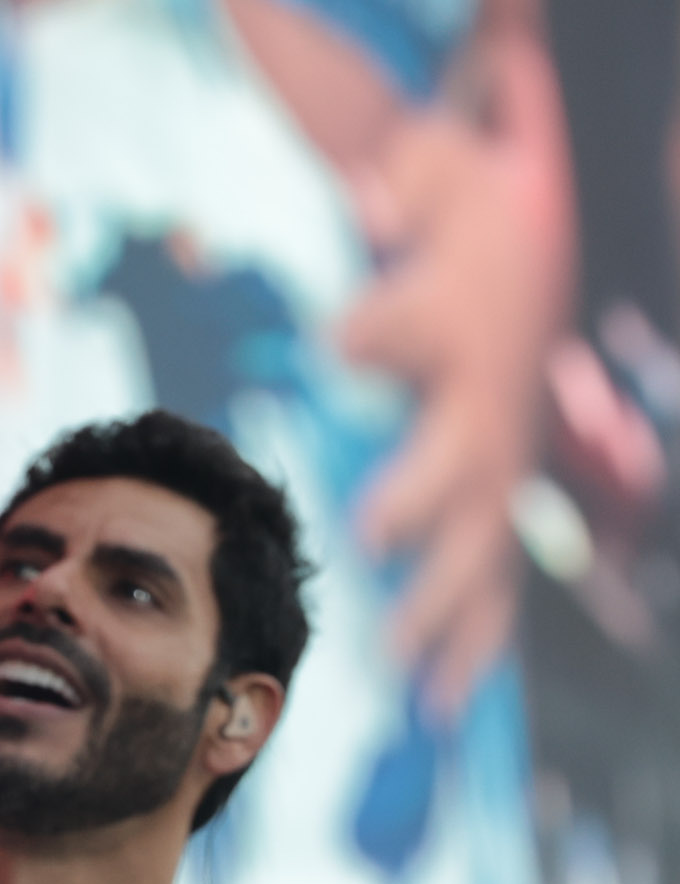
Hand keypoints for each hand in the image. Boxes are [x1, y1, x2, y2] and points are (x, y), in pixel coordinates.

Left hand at [334, 38, 575, 717]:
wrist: (541, 245)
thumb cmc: (472, 210)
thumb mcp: (441, 169)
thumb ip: (410, 178)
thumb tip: (380, 195)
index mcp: (457, 314)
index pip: (409, 318)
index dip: (378, 325)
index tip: (343, 336)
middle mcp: (484, 397)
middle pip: (458, 455)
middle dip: (421, 496)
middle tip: (370, 534)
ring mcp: (498, 454)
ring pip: (480, 543)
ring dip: (445, 611)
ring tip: (418, 688)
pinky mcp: (498, 493)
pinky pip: (490, 577)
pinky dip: (468, 645)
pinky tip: (440, 713)